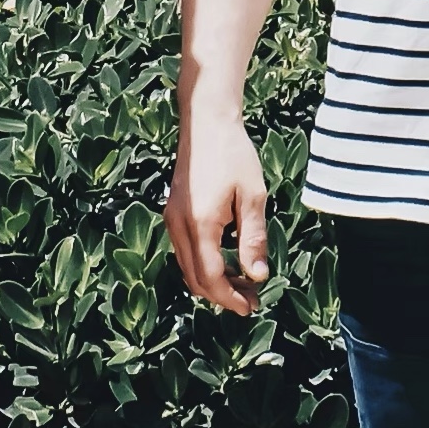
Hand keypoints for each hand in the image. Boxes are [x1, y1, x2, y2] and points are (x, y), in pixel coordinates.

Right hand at [167, 103, 270, 315]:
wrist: (205, 121)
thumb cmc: (234, 154)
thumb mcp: (253, 196)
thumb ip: (253, 238)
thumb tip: (257, 276)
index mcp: (200, 224)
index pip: (211, 278)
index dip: (230, 298)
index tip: (252, 307)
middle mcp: (178, 225)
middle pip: (195, 279)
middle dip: (222, 295)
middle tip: (252, 298)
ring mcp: (171, 219)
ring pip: (187, 267)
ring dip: (212, 281)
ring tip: (243, 281)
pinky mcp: (172, 212)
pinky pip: (184, 251)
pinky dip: (203, 264)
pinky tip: (225, 259)